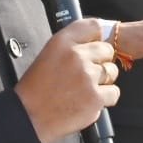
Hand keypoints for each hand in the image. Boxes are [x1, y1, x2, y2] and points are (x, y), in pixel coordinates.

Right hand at [15, 18, 117, 142]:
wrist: (29, 116)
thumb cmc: (36, 89)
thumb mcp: (48, 55)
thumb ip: (72, 46)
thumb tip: (97, 41)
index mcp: (61, 42)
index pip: (93, 27)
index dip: (98, 37)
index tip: (97, 44)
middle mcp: (76, 56)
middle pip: (107, 50)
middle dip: (101, 61)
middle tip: (87, 74)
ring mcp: (88, 77)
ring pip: (112, 72)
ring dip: (103, 81)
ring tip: (84, 89)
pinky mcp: (96, 97)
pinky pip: (114, 92)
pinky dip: (105, 99)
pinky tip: (88, 101)